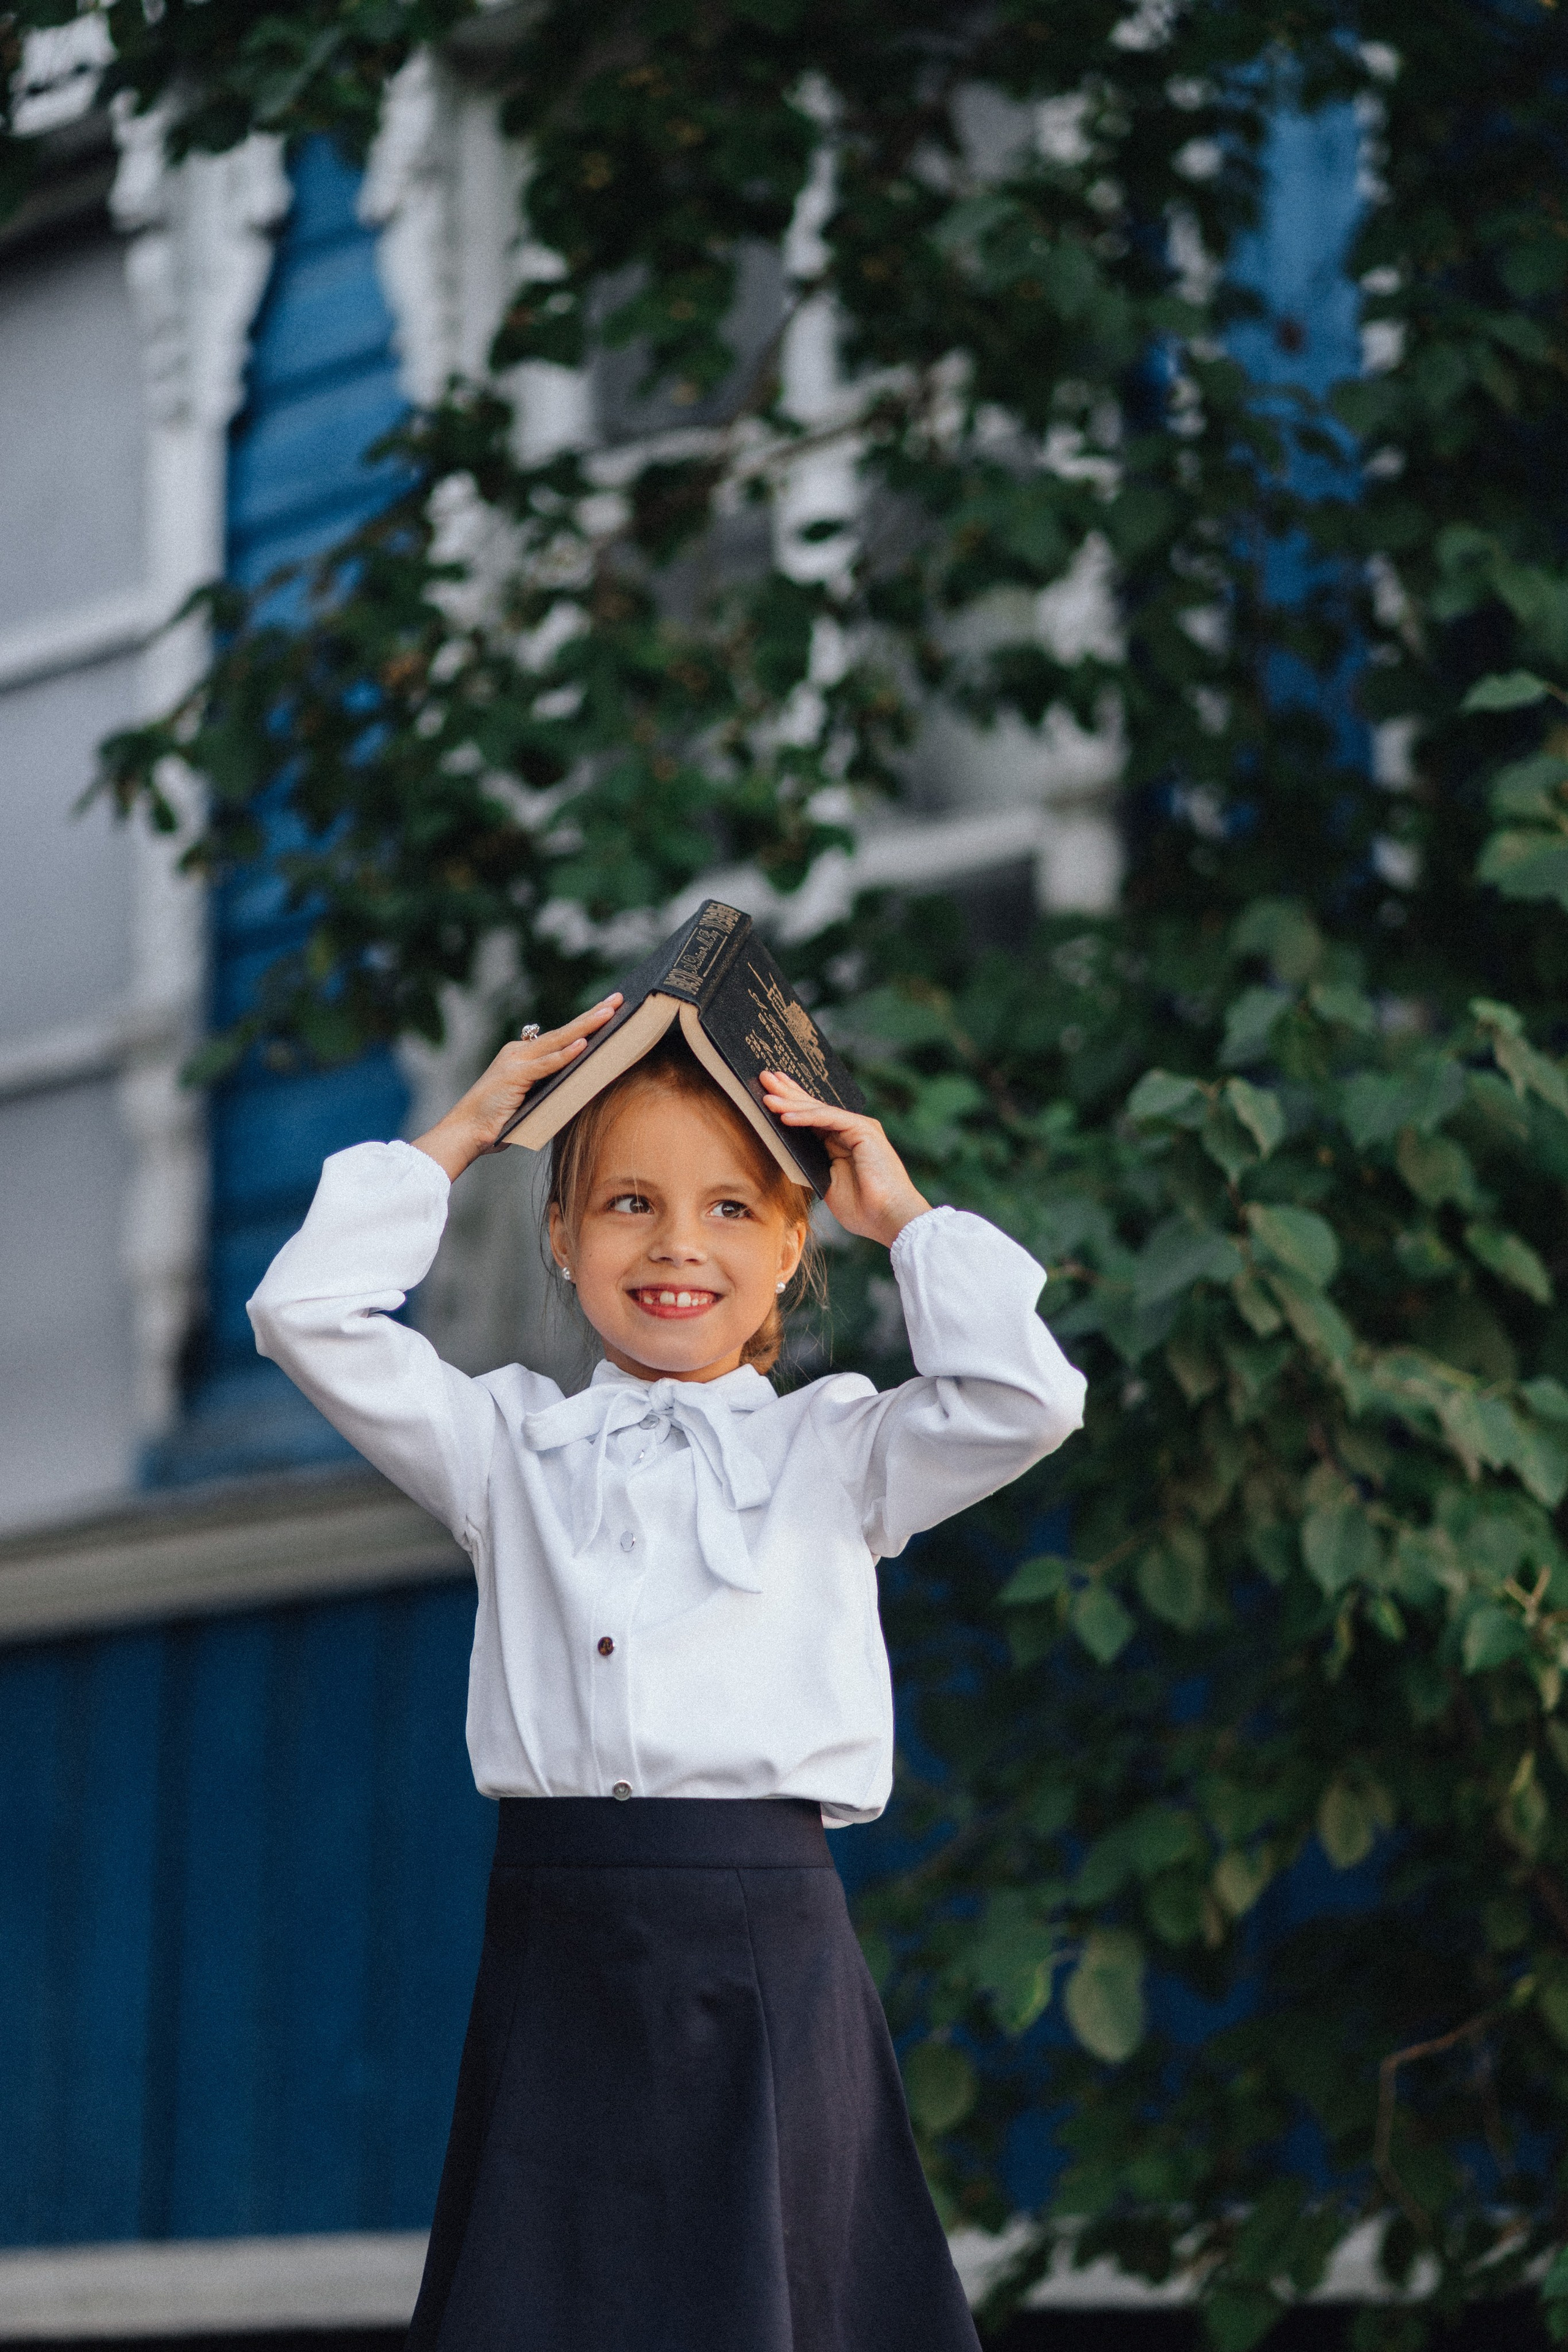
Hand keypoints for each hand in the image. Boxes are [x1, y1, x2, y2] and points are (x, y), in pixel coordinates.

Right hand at [413, 996, 622, 1180]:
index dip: (586, 1024)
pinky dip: (565, 1055)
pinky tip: (584, 1045)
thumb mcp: (530, 1101)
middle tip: (618, 1000)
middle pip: (563, 1032)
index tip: (609, 1011)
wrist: (465, 1132)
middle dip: (592, 1015)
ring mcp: (515, 1062)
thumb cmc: (498, 1122)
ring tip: (609, 1013)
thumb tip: (578, 1086)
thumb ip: (548, 1089)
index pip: (561, 1037)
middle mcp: (519, 1053)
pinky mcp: (513, 1076)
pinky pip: (546, 1065)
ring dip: (585, 1027)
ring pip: (558, 1041)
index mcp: (523, 1057)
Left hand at [759, 1071, 929, 1248]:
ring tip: (767, 1097)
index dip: (791, 1104)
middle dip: (788, 1093)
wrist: (889, 1219)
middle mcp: (851, 1130)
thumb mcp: (826, 1183)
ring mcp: (859, 1128)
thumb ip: (811, 1164)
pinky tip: (786, 1116)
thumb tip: (786, 1153)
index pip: (812, 1118)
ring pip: (819, 1110)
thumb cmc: (863, 1208)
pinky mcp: (864, 1130)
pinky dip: (806, 1117)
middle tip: (764, 1078)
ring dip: (791, 1103)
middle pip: (813, 1108)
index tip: (769, 1095)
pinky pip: (829, 1119)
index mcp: (842, 1142)